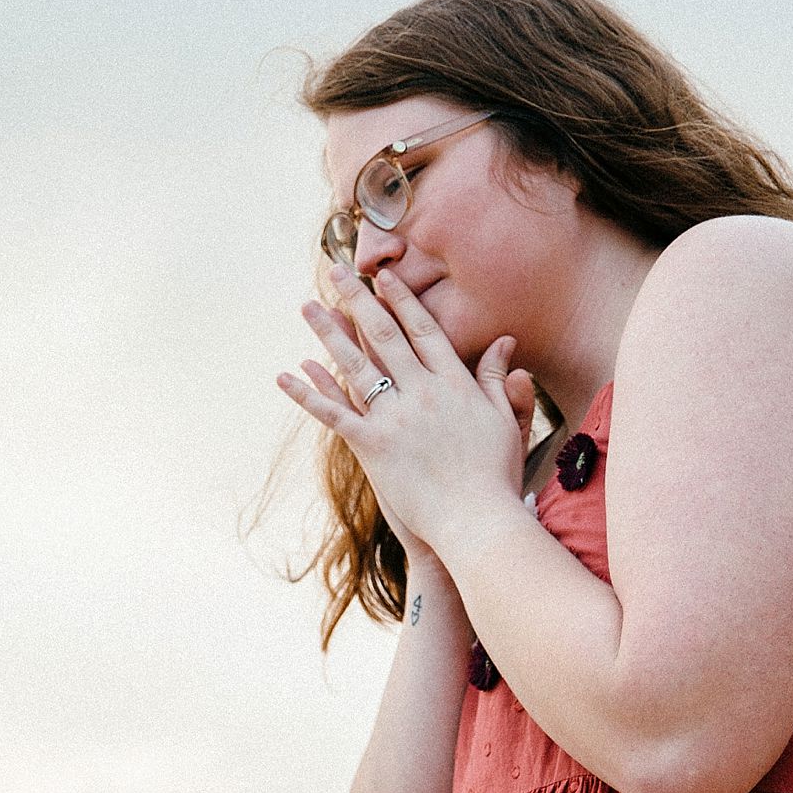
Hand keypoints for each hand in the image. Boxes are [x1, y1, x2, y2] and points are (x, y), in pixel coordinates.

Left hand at [276, 269, 537, 562]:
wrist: (477, 520)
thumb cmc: (496, 475)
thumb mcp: (506, 421)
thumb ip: (499, 380)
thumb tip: (504, 343)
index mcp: (454, 383)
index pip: (423, 330)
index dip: (401, 301)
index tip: (384, 276)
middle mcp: (422, 392)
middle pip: (384, 337)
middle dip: (359, 301)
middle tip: (337, 272)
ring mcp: (395, 418)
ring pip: (355, 365)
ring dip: (327, 334)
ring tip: (307, 306)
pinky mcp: (373, 446)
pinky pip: (333, 414)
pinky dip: (308, 394)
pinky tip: (286, 375)